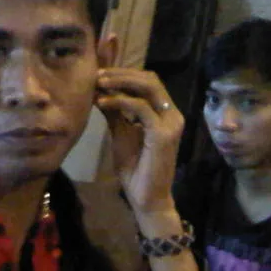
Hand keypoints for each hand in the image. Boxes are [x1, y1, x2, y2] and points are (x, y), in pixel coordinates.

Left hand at [95, 68, 182, 215]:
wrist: (146, 197)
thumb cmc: (135, 168)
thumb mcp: (121, 132)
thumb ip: (115, 111)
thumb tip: (100, 89)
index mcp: (165, 112)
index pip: (148, 82)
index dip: (124, 73)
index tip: (100, 73)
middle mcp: (172, 114)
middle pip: (150, 79)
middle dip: (121, 73)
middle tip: (97, 75)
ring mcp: (171, 123)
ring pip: (148, 86)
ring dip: (120, 82)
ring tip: (98, 84)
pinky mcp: (164, 134)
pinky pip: (141, 107)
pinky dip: (120, 101)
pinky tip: (102, 103)